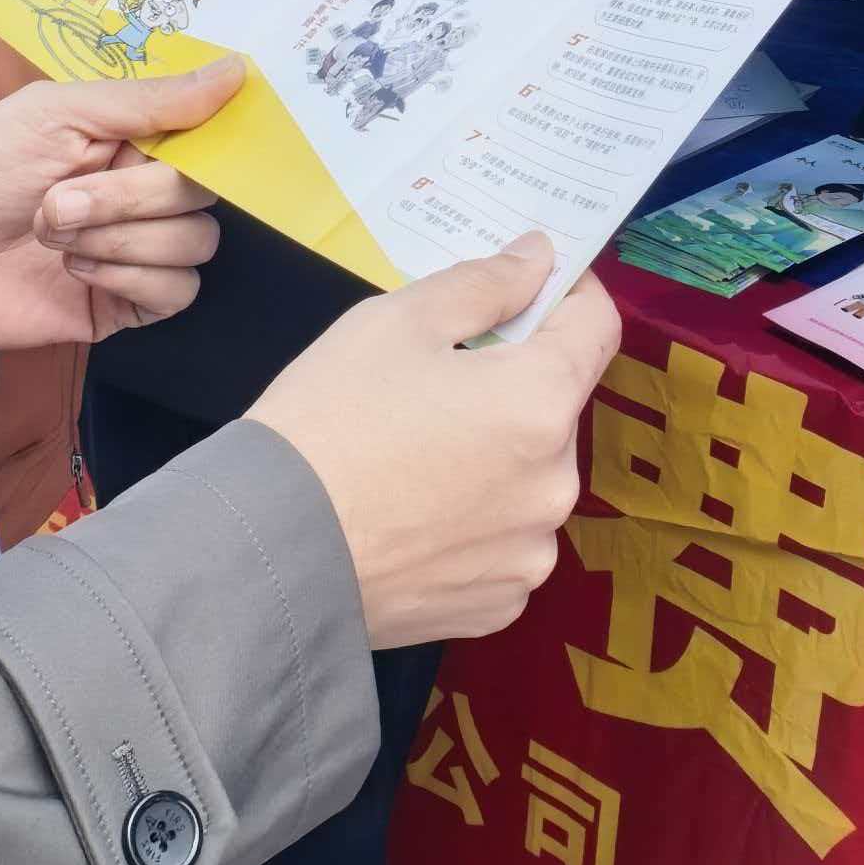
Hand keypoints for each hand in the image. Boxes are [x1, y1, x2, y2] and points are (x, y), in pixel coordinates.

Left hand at [0, 59, 237, 347]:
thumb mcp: (57, 111)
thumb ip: (150, 98)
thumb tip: (237, 69)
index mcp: (135, 138)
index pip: (208, 138)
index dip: (203, 144)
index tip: (169, 147)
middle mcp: (146, 192)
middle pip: (201, 195)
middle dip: (128, 198)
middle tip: (57, 203)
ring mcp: (140, 249)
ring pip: (195, 244)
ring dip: (121, 238)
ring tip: (56, 238)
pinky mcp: (128, 303)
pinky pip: (177, 292)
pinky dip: (129, 277)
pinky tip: (78, 270)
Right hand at [251, 236, 621, 648]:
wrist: (268, 551)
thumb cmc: (327, 422)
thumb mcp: (394, 322)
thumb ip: (483, 283)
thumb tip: (539, 258)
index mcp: (540, 402)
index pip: (595, 327)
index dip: (566, 296)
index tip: (525, 292)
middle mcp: (556, 483)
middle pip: (554, 408)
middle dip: (510, 386)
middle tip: (432, 387)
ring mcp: (530, 553)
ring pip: (529, 479)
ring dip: (494, 459)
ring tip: (413, 462)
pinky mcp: (498, 605)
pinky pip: (503, 543)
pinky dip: (474, 525)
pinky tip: (414, 519)